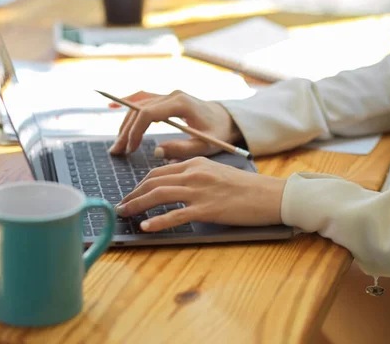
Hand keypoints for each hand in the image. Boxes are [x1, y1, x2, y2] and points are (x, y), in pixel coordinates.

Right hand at [108, 90, 241, 158]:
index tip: (131, 149)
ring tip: (117, 145)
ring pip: (138, 105)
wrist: (227, 119)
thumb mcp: (204, 146)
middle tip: (117, 151)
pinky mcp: (166, 99)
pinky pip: (143, 98)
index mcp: (181, 103)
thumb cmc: (218, 133)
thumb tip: (157, 151)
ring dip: (125, 124)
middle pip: (140, 109)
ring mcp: (168, 95)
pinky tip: (113, 107)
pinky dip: (128, 103)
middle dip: (126, 131)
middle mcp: (172, 95)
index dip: (136, 130)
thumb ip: (182, 149)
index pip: (148, 112)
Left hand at [115, 157, 285, 231]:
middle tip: (120, 206)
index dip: (140, 184)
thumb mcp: (216, 172)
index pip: (159, 172)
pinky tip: (145, 226)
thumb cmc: (245, 187)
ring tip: (123, 214)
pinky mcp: (207, 209)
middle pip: (153, 181)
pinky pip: (176, 215)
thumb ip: (194, 174)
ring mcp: (200, 191)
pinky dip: (157, 221)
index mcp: (195, 163)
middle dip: (132, 194)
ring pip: (159, 195)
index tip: (130, 194)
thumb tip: (174, 182)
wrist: (269, 195)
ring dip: (136, 205)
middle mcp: (194, 174)